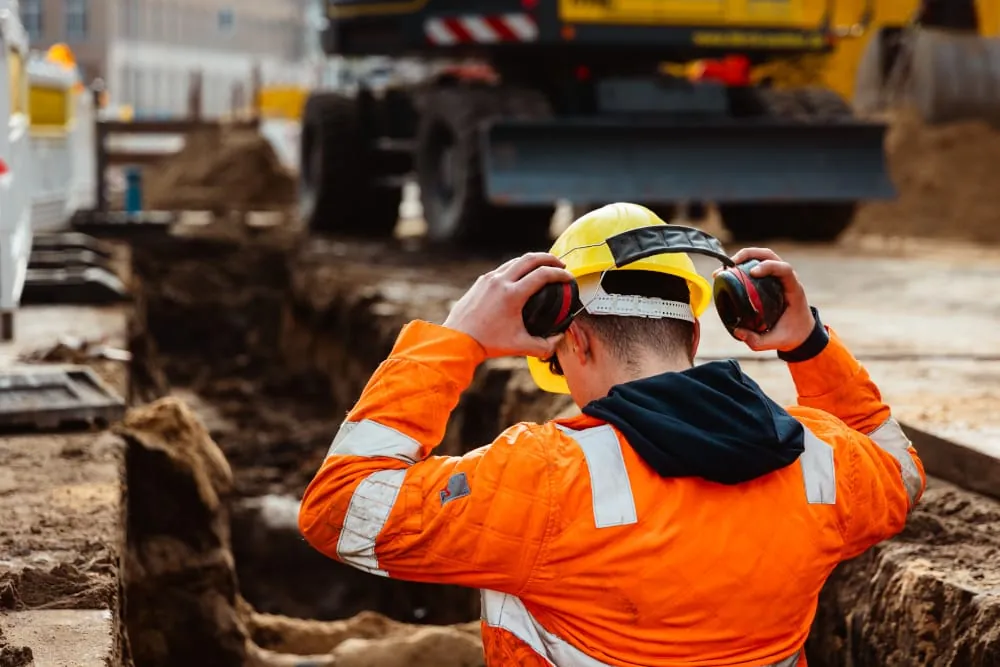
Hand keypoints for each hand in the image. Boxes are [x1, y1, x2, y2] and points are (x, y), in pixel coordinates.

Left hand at [443, 252, 573, 358]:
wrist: (457, 340)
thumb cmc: (487, 343)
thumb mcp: (520, 346)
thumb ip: (544, 346)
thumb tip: (558, 339)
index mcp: (513, 294)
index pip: (543, 274)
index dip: (561, 274)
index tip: (569, 277)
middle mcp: (501, 281)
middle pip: (531, 259)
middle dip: (549, 259)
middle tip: (560, 265)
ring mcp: (489, 279)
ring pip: (516, 261)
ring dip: (532, 261)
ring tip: (543, 267)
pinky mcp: (481, 282)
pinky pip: (503, 268)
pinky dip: (517, 268)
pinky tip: (521, 276)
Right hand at [716, 247, 815, 351]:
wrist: (802, 332)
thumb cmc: (792, 334)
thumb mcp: (776, 341)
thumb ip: (757, 341)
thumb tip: (738, 331)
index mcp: (793, 290)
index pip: (784, 269)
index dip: (768, 266)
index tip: (752, 273)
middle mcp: (787, 278)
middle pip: (769, 255)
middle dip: (748, 255)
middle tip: (729, 265)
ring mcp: (778, 276)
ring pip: (762, 256)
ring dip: (743, 256)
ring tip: (725, 268)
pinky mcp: (770, 278)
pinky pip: (757, 263)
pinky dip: (743, 263)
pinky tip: (729, 272)